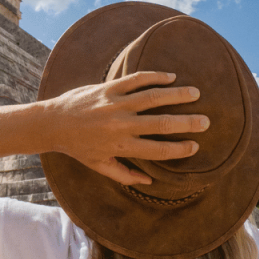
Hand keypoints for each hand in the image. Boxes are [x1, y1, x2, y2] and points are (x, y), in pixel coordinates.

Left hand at [41, 71, 208, 186]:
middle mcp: (121, 125)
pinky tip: (170, 77)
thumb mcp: (99, 166)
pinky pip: (136, 79)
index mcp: (121, 146)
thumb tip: (149, 182)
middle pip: (162, 123)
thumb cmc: (78, 147)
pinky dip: (155, 76)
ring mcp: (115, 104)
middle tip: (206, 121)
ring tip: (195, 93)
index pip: (158, 150)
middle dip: (188, 122)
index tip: (195, 145)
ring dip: (177, 95)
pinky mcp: (108, 88)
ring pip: (153, 97)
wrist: (53, 123)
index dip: (180, 149)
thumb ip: (125, 175)